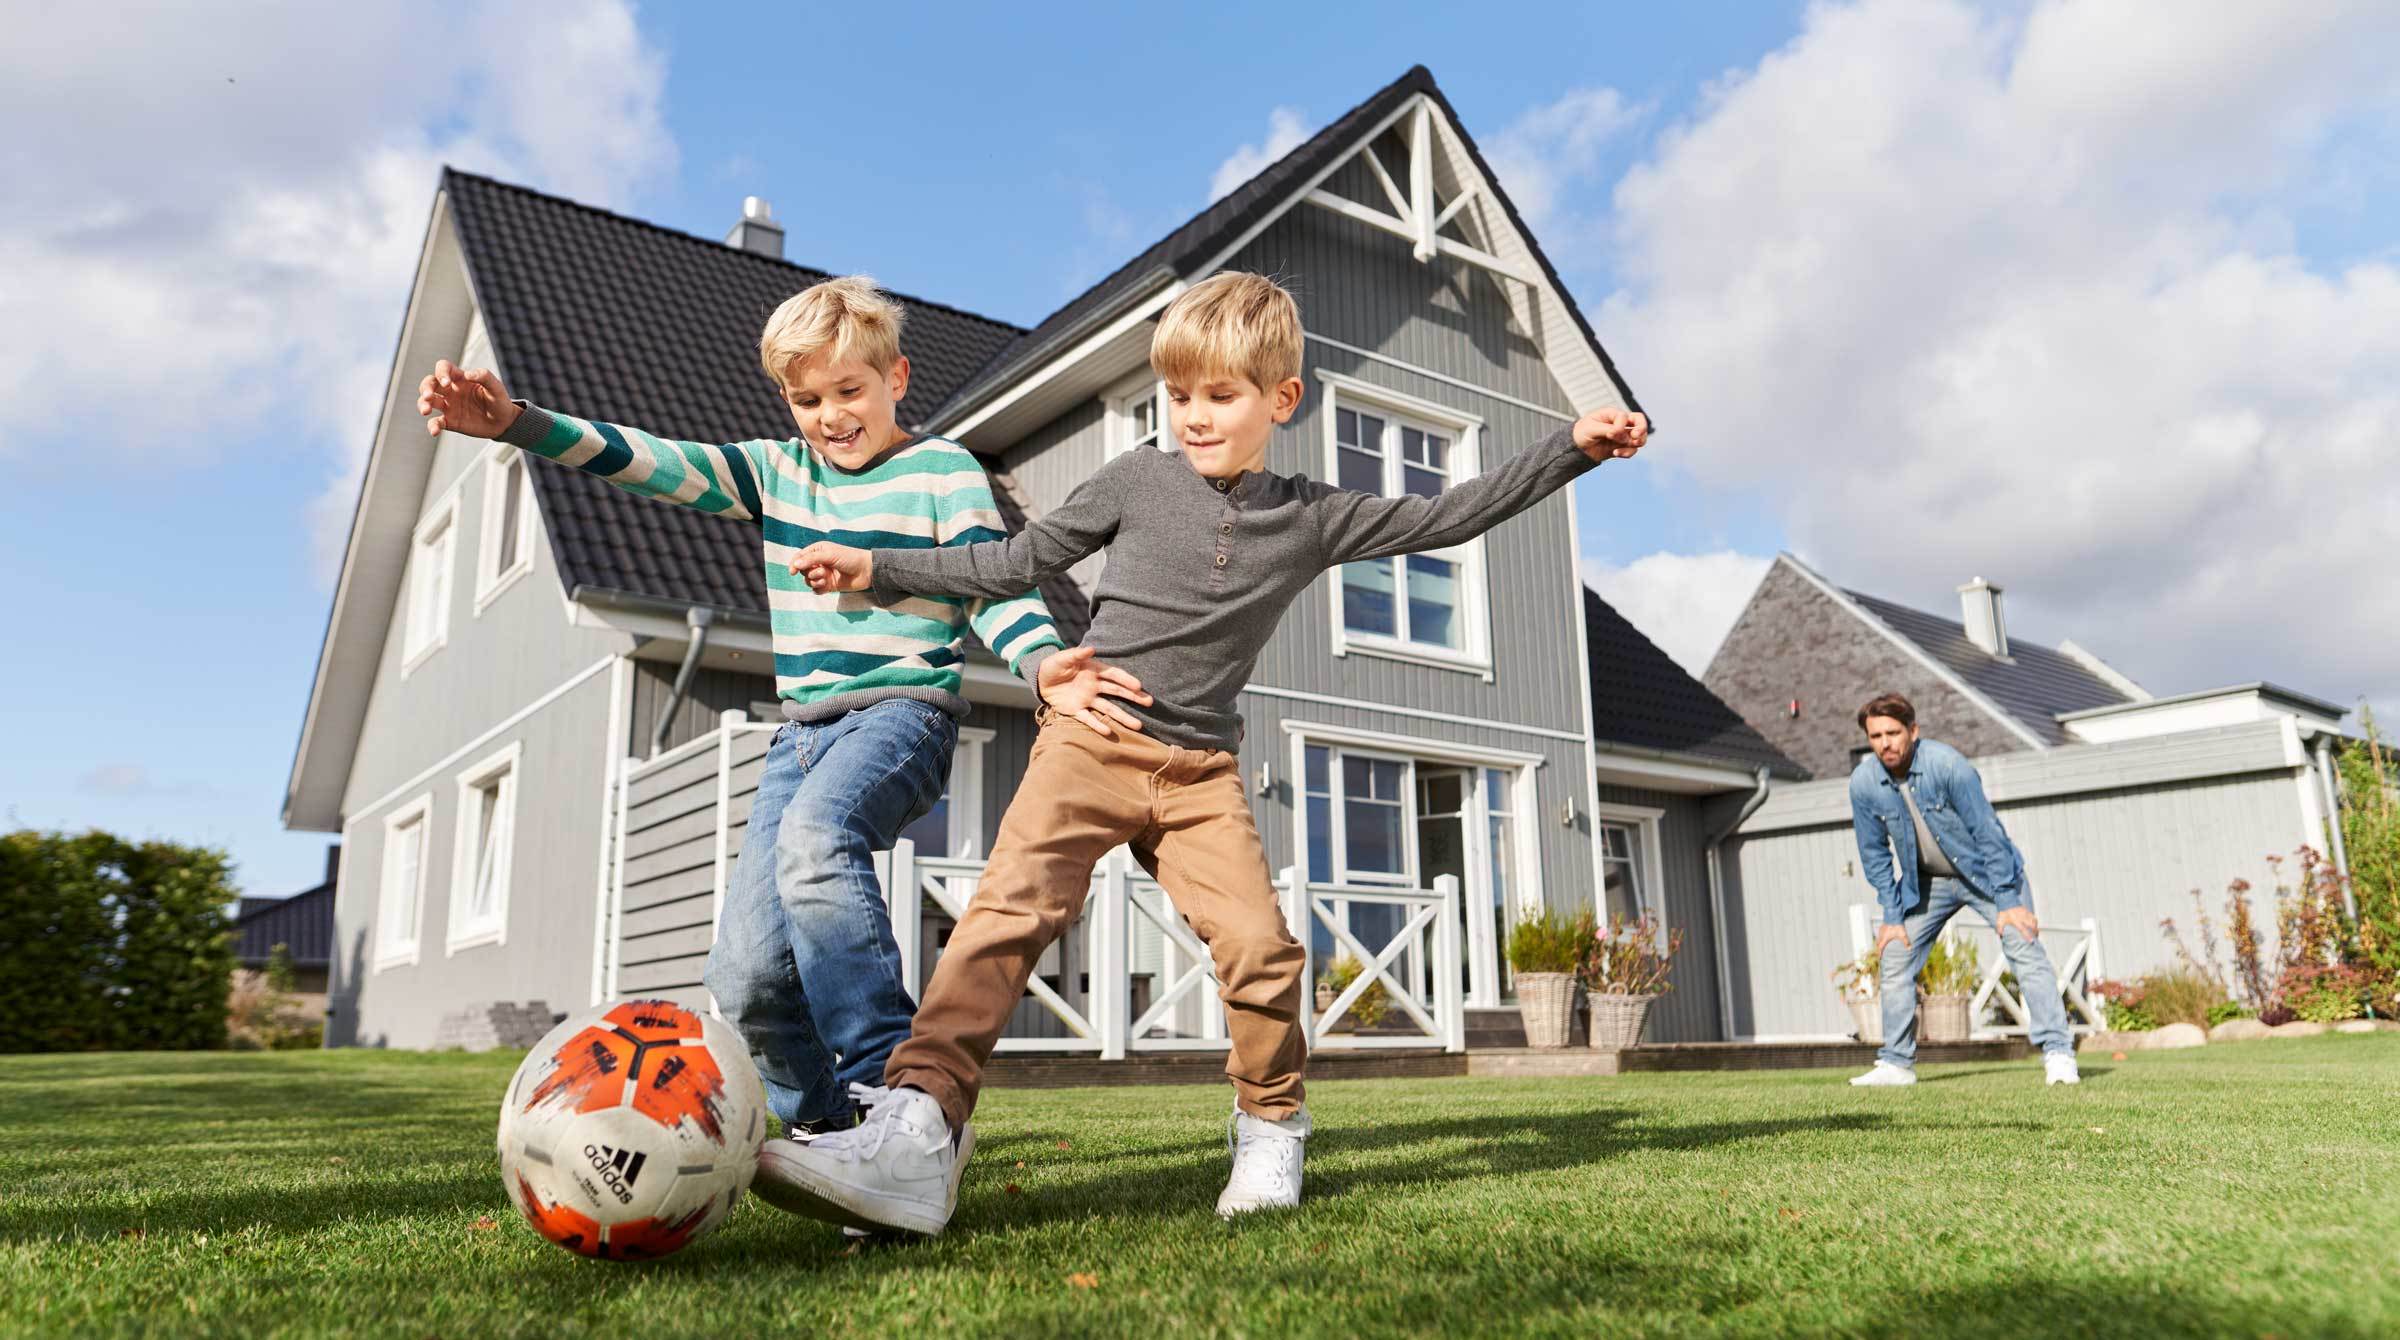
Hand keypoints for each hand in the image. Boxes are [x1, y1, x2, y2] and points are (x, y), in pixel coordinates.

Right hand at [416, 359, 518, 438]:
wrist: (504, 422)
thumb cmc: (500, 401)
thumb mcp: (496, 387)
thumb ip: (485, 377)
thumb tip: (468, 374)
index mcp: (460, 379)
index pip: (443, 368)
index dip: (441, 372)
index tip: (447, 383)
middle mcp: (451, 391)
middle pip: (429, 383)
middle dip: (426, 388)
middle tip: (429, 396)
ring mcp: (449, 406)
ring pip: (427, 401)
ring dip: (422, 404)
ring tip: (426, 411)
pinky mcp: (450, 421)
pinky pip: (435, 422)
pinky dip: (432, 426)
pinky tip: (435, 431)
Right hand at [790, 541, 872, 591]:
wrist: (866, 571)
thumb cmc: (849, 558)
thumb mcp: (829, 554)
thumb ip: (811, 559)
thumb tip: (795, 565)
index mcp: (817, 551)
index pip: (800, 557)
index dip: (794, 564)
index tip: (793, 572)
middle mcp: (819, 562)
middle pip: (803, 570)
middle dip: (809, 572)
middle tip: (822, 571)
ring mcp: (823, 574)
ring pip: (808, 580)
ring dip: (815, 580)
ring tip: (826, 578)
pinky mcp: (828, 585)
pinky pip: (816, 590)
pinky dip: (819, 589)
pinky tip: (826, 586)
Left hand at [1036, 645, 1151, 737]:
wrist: (1039, 679)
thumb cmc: (1054, 665)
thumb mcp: (1063, 658)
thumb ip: (1076, 655)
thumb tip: (1091, 649)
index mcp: (1094, 671)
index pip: (1114, 675)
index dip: (1126, 680)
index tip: (1138, 686)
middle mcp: (1094, 686)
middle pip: (1117, 692)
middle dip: (1133, 697)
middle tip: (1149, 702)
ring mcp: (1087, 699)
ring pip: (1108, 709)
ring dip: (1122, 717)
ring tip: (1138, 725)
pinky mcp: (1077, 710)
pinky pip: (1088, 719)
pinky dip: (1097, 725)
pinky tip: (1108, 732)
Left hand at [1572, 407, 1647, 461]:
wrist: (1577, 449)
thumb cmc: (1581, 433)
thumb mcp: (1591, 428)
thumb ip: (1607, 429)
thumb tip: (1621, 434)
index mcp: (1612, 414)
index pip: (1624, 417)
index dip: (1620, 426)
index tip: (1610, 434)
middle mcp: (1620, 423)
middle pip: (1640, 421)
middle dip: (1642, 429)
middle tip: (1635, 437)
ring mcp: (1622, 435)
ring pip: (1640, 437)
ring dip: (1636, 444)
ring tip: (1624, 448)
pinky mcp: (1621, 447)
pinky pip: (1632, 450)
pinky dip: (1627, 453)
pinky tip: (1615, 454)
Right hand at [1874, 923, 1908, 956]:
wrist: (1893, 916)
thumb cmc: (1897, 926)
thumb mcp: (1902, 935)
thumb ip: (1906, 942)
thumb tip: (1910, 949)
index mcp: (1885, 939)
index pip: (1880, 948)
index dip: (1880, 953)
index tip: (1880, 957)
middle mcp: (1881, 935)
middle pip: (1878, 943)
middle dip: (1879, 948)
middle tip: (1880, 951)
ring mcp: (1880, 931)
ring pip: (1878, 938)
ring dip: (1879, 942)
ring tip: (1882, 944)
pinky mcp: (1881, 927)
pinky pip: (1880, 933)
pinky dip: (1881, 936)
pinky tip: (1884, 936)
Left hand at [1995, 906, 2039, 940]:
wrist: (2006, 902)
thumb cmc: (2004, 913)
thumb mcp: (1999, 921)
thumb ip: (2000, 929)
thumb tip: (2001, 936)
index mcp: (2015, 920)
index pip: (2023, 929)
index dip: (2028, 935)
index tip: (2031, 941)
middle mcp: (2022, 917)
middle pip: (2032, 925)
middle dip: (2035, 932)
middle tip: (2035, 937)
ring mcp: (2026, 914)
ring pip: (2034, 921)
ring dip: (2035, 927)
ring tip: (2036, 932)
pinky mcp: (2028, 911)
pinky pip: (2034, 917)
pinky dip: (2035, 922)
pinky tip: (2034, 926)